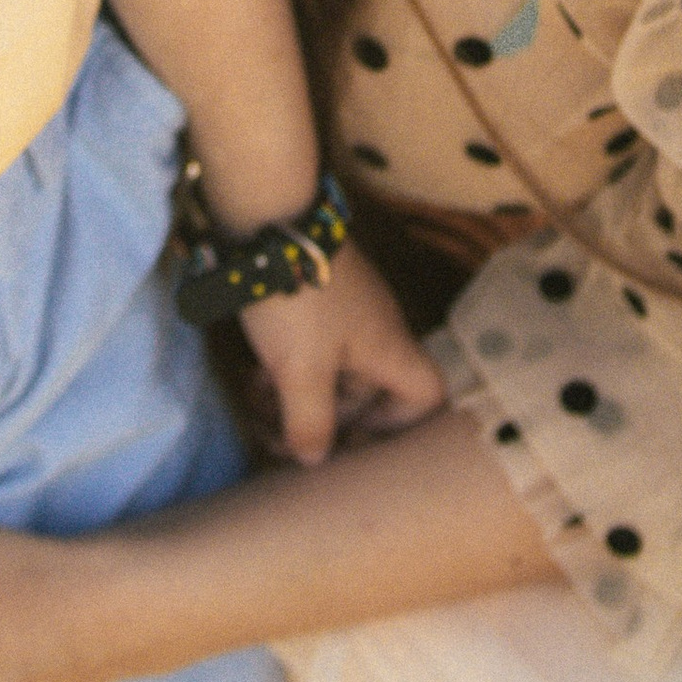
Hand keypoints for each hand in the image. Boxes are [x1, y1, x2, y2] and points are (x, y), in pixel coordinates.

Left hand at [240, 241, 446, 465]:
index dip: (400, 425)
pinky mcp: (318, 296)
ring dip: (300, 396)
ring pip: (334, 370)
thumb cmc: (297, 301)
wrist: (268, 221)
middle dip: (328, 419)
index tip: (354, 437)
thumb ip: (310, 422)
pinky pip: (312, 346)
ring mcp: (347, 311)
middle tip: (283, 438)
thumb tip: (313, 459)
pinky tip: (253, 377)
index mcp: (389, 349)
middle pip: (370, 391)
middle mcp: (377, 330)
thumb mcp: (301, 371)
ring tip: (259, 408)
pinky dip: (288, 367)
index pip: (427, 393)